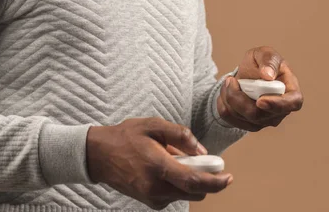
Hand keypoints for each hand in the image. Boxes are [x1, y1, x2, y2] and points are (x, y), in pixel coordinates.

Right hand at [86, 117, 232, 209]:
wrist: (100, 155)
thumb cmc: (126, 136)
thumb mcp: (152, 125)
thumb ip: (179, 135)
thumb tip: (202, 149)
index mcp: (158, 166)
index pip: (194, 181)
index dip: (216, 181)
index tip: (228, 176)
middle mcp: (156, 188)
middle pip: (195, 191)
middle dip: (206, 179)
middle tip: (204, 160)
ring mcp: (152, 198)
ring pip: (185, 193)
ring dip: (190, 179)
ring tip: (175, 158)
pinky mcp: (150, 202)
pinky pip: (174, 194)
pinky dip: (178, 183)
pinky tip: (165, 166)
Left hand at [216, 46, 302, 131]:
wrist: (247, 73)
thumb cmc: (261, 63)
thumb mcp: (264, 53)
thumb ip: (268, 60)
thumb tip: (268, 75)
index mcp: (290, 91)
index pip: (293, 103)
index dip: (277, 105)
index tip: (260, 101)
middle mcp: (280, 110)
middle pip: (259, 115)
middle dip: (239, 97)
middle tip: (231, 80)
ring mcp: (265, 120)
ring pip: (242, 117)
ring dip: (229, 97)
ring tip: (230, 82)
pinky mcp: (250, 124)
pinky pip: (231, 119)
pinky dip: (223, 103)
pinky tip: (228, 92)